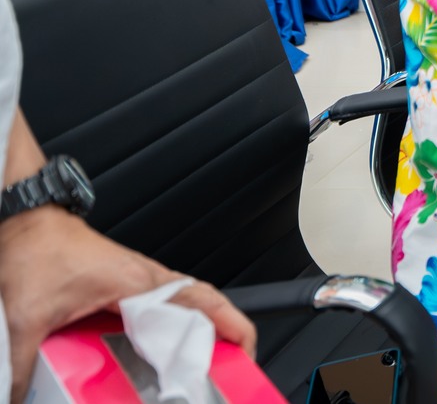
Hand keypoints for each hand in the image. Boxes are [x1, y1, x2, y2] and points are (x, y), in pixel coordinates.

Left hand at [0, 209, 256, 403]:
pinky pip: (167, 307)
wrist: (26, 222)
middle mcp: (148, 280)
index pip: (205, 304)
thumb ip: (21, 365)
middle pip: (207, 307)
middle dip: (226, 338)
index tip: (243, 358)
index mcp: (139, 284)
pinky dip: (177, 328)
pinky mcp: (126, 286)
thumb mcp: (26, 317)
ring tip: (201, 368)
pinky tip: (161, 353)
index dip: (232, 329)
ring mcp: (140, 281)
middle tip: (229, 373)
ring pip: (189, 306)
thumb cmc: (36, 251)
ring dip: (202, 334)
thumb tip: (18, 397)